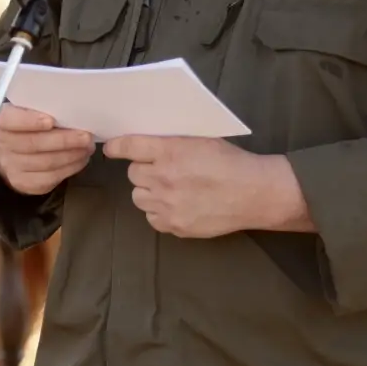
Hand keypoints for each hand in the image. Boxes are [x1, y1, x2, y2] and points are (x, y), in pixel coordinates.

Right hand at [0, 104, 97, 196]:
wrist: (11, 154)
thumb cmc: (26, 127)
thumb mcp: (27, 113)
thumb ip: (42, 109)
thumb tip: (72, 109)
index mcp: (2, 122)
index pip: (11, 120)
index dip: (30, 121)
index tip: (50, 120)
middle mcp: (2, 146)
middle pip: (33, 144)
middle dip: (63, 140)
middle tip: (86, 136)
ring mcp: (12, 167)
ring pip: (46, 162)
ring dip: (72, 155)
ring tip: (88, 147)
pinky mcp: (25, 183)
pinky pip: (51, 178)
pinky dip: (71, 167)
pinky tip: (81, 158)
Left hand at [102, 136, 309, 237]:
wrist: (254, 193)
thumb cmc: (230, 162)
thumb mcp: (201, 140)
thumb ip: (172, 142)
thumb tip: (147, 144)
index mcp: (170, 151)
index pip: (128, 146)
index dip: (116, 147)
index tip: (111, 148)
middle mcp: (164, 177)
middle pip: (133, 173)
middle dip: (144, 170)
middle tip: (162, 171)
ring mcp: (167, 203)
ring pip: (138, 196)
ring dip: (149, 191)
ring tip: (170, 190)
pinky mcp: (174, 225)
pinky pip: (151, 218)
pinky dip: (159, 212)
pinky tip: (177, 206)